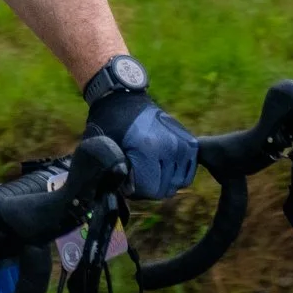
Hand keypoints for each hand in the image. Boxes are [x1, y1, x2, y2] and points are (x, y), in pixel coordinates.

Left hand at [84, 90, 198, 199]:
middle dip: (148, 188)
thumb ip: (112, 174)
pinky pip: (187, 172)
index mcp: (148, 149)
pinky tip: (161, 166)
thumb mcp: (102, 148)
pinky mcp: (190, 141)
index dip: (136, 192)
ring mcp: (182, 143)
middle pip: (165, 189)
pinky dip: (176, 174)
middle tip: (135, 176)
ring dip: (162, 182)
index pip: (151, 190)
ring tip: (147, 170)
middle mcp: (170, 146)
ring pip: (177, 183)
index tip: (126, 182)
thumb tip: (127, 193)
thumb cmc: (109, 125)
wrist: (124, 99)